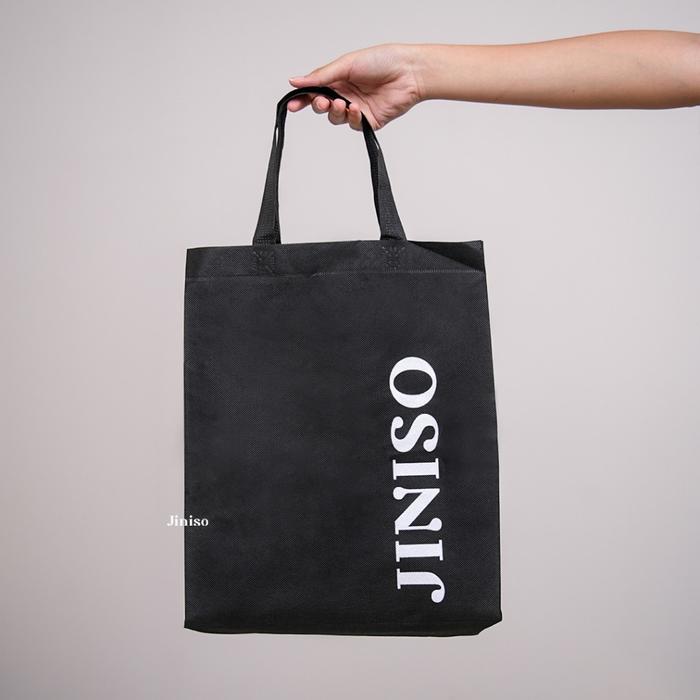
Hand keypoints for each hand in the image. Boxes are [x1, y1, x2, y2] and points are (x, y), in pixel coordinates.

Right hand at [287, 44, 424, 129]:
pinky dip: (352, 118)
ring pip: (335, 119)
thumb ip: (320, 76)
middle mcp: (346, 94)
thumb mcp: (346, 64)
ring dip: (335, 112)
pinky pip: (353, 125)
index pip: (314, 91)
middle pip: (322, 107)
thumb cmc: (382, 61)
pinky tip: (357, 109)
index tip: (293, 105)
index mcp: (338, 78)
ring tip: (341, 103)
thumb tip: (295, 81)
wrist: (408, 73)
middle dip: (318, 105)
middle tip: (322, 101)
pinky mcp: (369, 121)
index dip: (302, 99)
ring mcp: (356, 109)